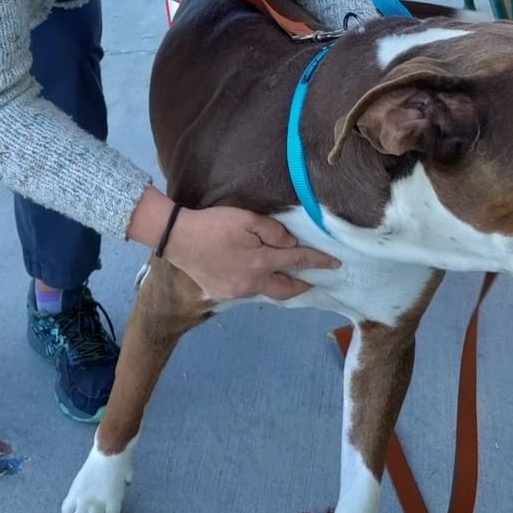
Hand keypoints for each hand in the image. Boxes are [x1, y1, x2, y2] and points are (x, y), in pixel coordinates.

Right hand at [162, 205, 339, 300]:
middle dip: (303, 285)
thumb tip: (290, 242)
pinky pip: (248, 292)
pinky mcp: (222, 294)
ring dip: (279, 285)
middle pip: (287, 290)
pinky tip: (253, 276)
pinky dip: (257, 285)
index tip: (335, 263)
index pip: (298, 261)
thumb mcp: (246, 219)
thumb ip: (273, 231)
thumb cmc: (213, 224)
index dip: (319, 261)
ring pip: (267, 292)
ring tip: (284, 277)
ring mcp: (237, 291)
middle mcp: (253, 282)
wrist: (177, 238)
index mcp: (262, 262)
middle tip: (313, 281)